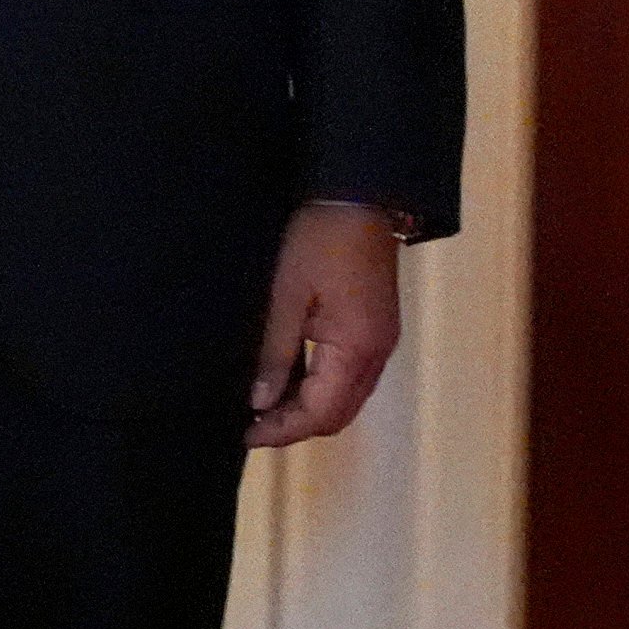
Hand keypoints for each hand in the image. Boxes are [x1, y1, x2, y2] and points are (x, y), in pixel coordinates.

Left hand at [245, 204, 403, 447]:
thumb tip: (260, 401)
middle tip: (254, 424)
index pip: (320, 413)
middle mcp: (378, 353)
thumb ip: (276, 354)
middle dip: (297, 426)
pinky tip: (293, 380)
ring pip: (348, 399)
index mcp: (356, 348)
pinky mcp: (378, 328)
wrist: (361, 196)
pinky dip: (324, 389)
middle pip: (339, 415)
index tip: (246, 432)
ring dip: (311, 409)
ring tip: (267, 405)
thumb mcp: (287, 296)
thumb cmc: (320, 240)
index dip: (282, 430)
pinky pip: (353, 377)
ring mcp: (382, 341)